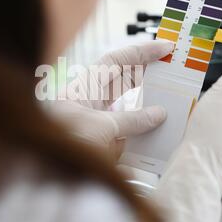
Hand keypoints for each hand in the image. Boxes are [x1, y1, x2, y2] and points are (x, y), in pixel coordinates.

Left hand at [50, 41, 173, 158]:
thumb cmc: (63, 143)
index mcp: (85, 88)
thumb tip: (159, 114)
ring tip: (176, 103)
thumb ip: (131, 120)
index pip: (116, 61)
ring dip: (151, 107)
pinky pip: (129, 134)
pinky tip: (162, 137)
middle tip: (177, 71)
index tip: (166, 47)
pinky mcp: (104, 145)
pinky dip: (145, 135)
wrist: (44, 174)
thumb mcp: (99, 128)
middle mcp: (93, 101)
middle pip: (126, 81)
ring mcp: (99, 123)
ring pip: (130, 108)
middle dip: (150, 75)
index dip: (140, 51)